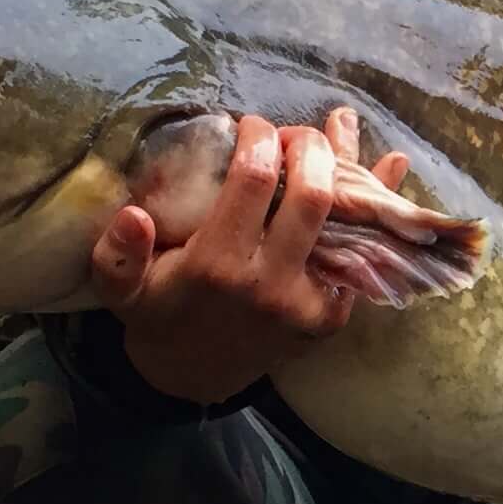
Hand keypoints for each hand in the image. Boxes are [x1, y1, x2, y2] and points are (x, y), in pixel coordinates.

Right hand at [88, 106, 412, 403]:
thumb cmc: (158, 315)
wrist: (192, 378)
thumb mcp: (122, 289)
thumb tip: (132, 216)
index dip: (259, 138)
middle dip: (308, 147)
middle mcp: (270, 283)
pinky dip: (375, 208)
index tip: (250, 125)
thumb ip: (117, 254)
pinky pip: (362, 252)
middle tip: (291, 135)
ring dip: (346, 168)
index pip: (255, 180)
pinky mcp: (334, 316)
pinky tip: (386, 165)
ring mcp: (309, 302)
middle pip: (314, 194)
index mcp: (217, 266)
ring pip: (348, 221)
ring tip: (336, 130)